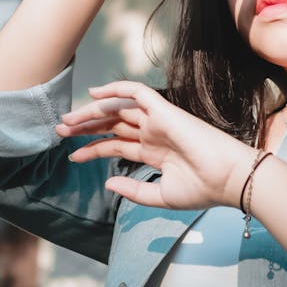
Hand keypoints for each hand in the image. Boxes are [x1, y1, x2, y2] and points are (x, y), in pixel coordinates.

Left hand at [55, 82, 253, 210]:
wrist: (226, 179)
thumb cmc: (203, 189)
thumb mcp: (161, 197)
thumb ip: (133, 191)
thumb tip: (107, 183)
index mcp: (154, 153)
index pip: (116, 147)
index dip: (93, 150)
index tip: (72, 157)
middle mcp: (153, 134)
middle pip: (112, 125)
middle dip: (85, 128)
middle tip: (60, 131)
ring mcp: (158, 121)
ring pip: (118, 109)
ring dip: (91, 112)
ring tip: (68, 120)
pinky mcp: (164, 110)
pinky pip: (135, 92)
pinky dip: (115, 90)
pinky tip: (94, 94)